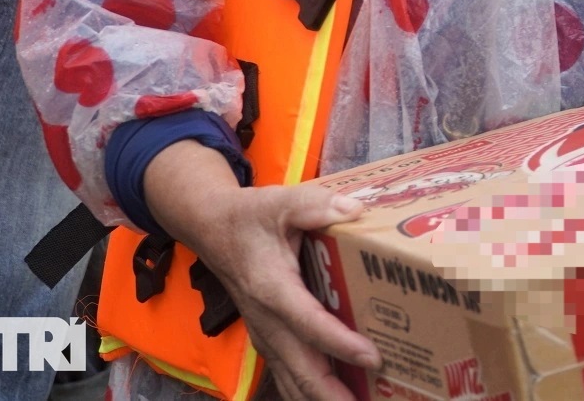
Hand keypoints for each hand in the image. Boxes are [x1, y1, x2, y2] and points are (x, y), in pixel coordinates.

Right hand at [145, 141, 379, 400]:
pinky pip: (288, 373)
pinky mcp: (268, 337)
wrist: (211, 228)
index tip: (371, 357)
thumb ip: (316, 205)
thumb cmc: (249, 216)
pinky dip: (310, 390)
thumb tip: (354, 209)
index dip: (339, 343)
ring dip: (322, 396)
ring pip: (292, 379)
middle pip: (300, 366)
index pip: (308, 323)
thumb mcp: (281, 202)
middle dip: (332, 392)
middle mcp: (266, 318)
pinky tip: (337, 396)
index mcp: (272, 287)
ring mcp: (265, 333)